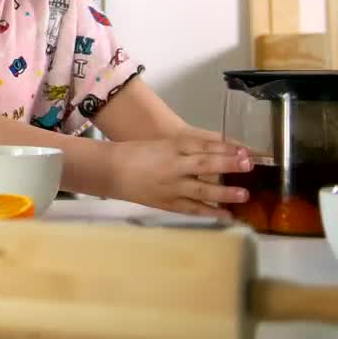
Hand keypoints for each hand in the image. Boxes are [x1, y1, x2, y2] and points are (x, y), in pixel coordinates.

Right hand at [107, 137, 251, 217]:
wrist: (110, 170)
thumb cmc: (136, 153)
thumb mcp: (163, 145)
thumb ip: (187, 150)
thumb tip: (218, 155)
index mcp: (171, 148)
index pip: (202, 146)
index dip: (224, 148)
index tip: (245, 150)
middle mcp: (173, 166)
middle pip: (204, 164)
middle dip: (228, 165)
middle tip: (249, 166)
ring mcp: (170, 186)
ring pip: (201, 189)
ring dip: (224, 192)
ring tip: (244, 195)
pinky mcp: (166, 203)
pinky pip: (191, 208)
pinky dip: (209, 211)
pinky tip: (226, 215)